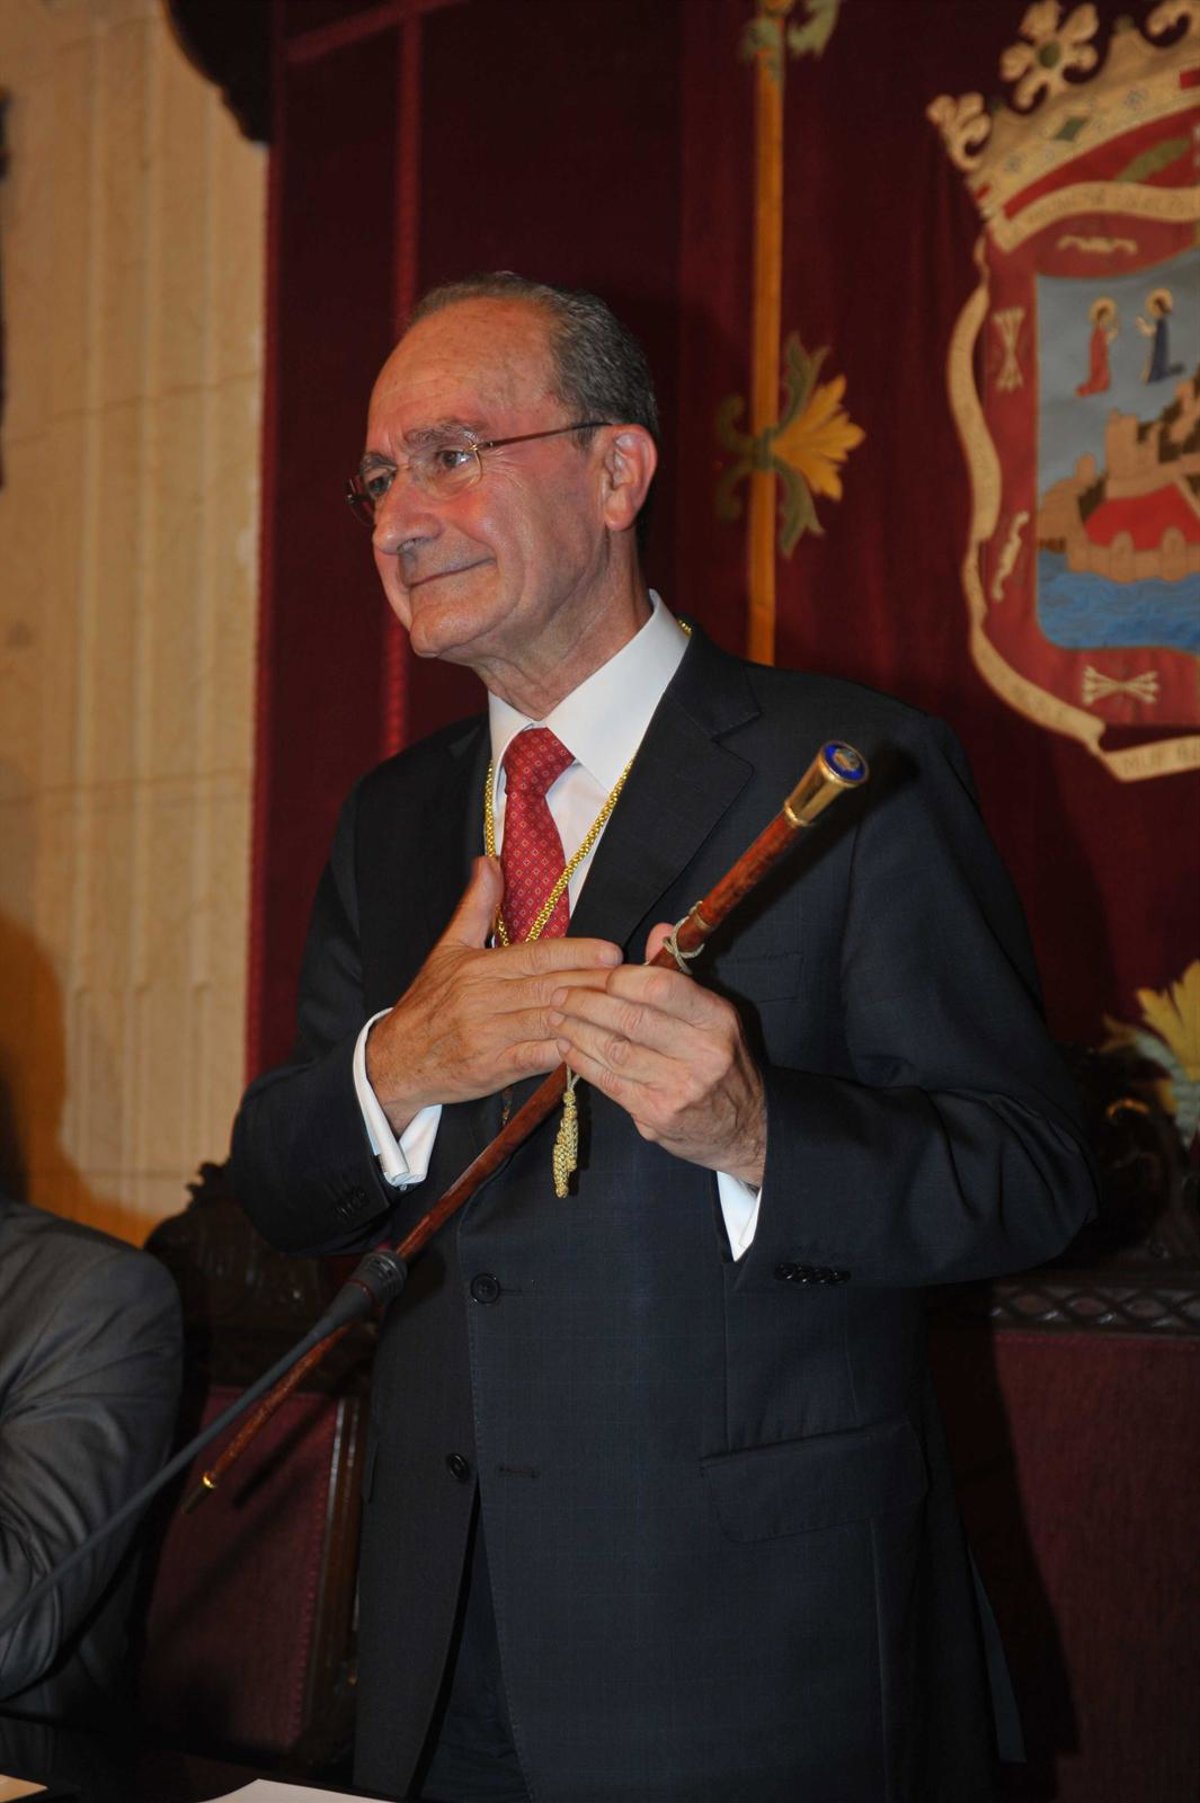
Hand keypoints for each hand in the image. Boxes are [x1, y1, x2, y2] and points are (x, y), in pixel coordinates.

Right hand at [365, 857, 621, 1134]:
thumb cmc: (429, 1003)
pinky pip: (534, 1058)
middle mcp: (484, 999)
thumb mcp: (448, 950)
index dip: (576, 954)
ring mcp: (487, 1036)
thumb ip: (475, 907)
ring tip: (622, 1012)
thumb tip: (489, 860)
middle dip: (594, 985)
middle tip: (634, 981)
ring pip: (547, 1022)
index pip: (536, 956)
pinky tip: (590, 1047)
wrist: (395, 1060)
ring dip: (587, 1018)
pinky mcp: (490, 1069)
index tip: (611, 951)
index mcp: (478, 967)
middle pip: (550, 988)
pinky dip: (562, 1053)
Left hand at [548, 921, 766, 1186]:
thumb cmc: (721, 1061)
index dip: (622, 978)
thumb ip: (680, 976)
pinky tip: (567, 1047)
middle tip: (558, 993)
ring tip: (555, 1016)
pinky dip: (582, 1062)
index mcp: (717, 1019)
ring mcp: (680, 1089)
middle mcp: (703, 1054)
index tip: (597, 974)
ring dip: (576, 1031)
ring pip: (614, 1051)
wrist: (743, 1127)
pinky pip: (610, 1082)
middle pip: (631, 1020)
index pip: (662, 988)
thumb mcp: (712, 1015)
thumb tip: (658, 930)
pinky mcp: (657, 1116)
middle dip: (586, 1003)